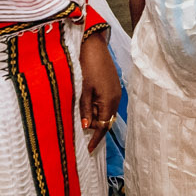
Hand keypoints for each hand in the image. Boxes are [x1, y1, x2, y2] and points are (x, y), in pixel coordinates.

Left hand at [78, 33, 121, 149]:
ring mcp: (116, 92)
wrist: (94, 46)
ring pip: (105, 112)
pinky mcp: (113, 86)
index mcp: (109, 101)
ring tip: (81, 113)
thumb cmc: (87, 66)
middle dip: (94, 126)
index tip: (88, 149)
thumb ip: (85, 108)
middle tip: (79, 127)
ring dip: (94, 116)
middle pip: (105, 120)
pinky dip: (97, 107)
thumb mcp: (83, 89)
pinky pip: (106, 103)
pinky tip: (87, 102)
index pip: (103, 126)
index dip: (96, 139)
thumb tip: (86, 126)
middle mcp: (115, 98)